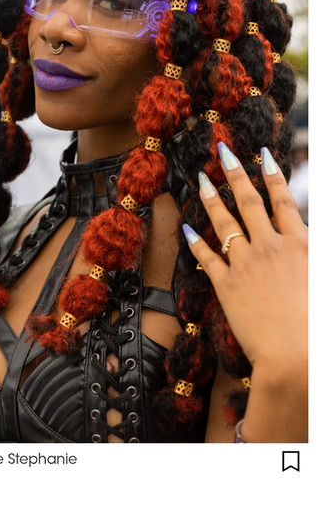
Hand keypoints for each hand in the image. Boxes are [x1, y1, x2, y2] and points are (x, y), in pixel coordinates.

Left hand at [183, 143, 307, 378]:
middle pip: (249, 203)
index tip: (262, 155)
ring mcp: (246, 265)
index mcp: (300, 244)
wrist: (296, 355)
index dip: (272, 175)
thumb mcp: (324, 277)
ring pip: (225, 223)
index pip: (282, 201)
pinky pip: (207, 258)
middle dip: (236, 174)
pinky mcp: (227, 286)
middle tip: (222, 152)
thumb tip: (310, 238)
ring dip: (212, 198)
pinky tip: (187, 229)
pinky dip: (196, 242)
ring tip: (202, 179)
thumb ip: (314, 251)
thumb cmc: (319, 323)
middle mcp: (271, 247)